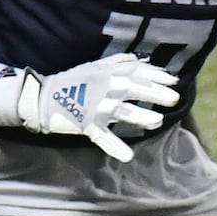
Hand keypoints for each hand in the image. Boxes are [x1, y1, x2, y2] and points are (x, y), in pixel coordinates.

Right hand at [18, 53, 180, 162]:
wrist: (42, 96)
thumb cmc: (72, 80)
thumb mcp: (95, 66)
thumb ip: (118, 62)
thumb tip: (141, 59)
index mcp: (107, 72)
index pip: (136, 71)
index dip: (157, 75)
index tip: (174, 80)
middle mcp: (104, 87)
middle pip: (133, 88)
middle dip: (155, 93)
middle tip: (175, 99)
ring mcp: (95, 106)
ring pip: (121, 111)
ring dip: (140, 116)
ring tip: (157, 121)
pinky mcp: (86, 124)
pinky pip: (101, 136)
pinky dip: (114, 147)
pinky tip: (128, 156)